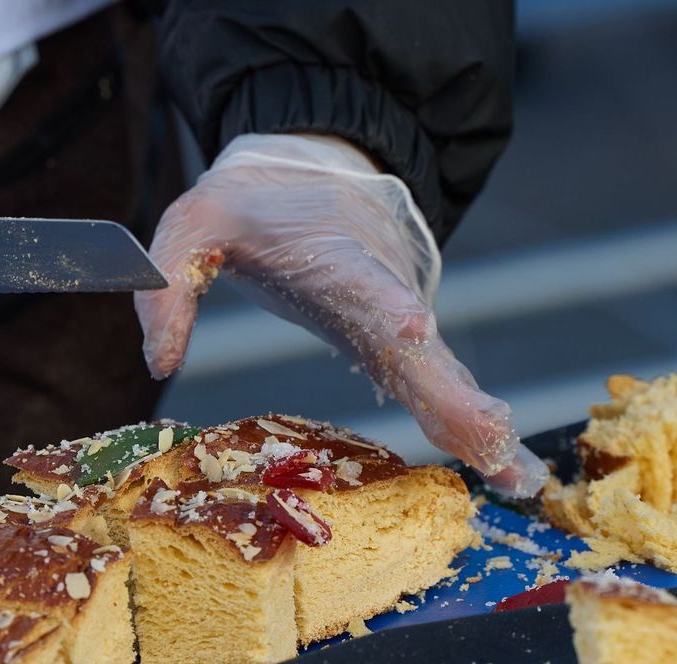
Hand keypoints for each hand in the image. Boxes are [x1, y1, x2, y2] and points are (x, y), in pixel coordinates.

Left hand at [137, 133, 546, 497]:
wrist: (319, 173)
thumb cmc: (257, 203)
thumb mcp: (194, 220)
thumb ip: (168, 281)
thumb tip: (160, 360)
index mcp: (338, 261)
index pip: (363, 288)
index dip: (388, 313)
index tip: (416, 334)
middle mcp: (382, 295)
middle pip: (423, 350)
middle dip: (457, 398)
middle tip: (495, 443)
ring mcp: (398, 323)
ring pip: (441, 376)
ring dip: (478, 426)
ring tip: (516, 477)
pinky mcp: (400, 347)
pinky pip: (437, 388)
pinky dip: (469, 428)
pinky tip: (502, 470)